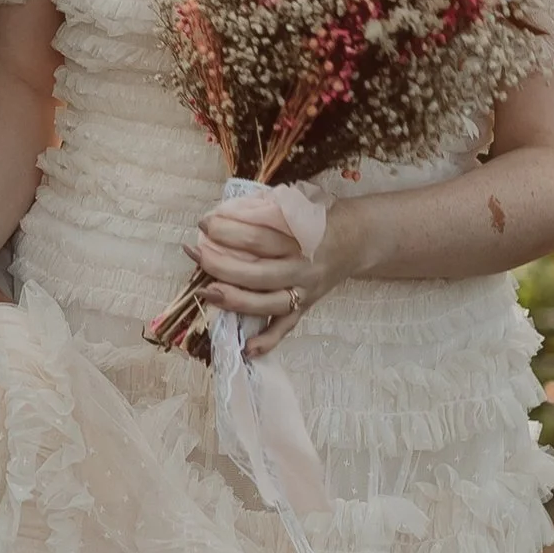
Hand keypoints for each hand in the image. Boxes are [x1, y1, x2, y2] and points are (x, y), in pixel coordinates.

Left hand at [189, 191, 348, 357]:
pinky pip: (285, 328)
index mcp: (300, 238)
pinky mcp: (305, 307)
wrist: (357, 239)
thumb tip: (223, 214)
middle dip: (221, 265)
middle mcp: (303, 268)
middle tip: (196, 253)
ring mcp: (304, 291)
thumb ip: (266, 209)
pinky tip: (245, 348)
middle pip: (257, 272)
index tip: (205, 223)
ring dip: (234, 300)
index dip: (228, 231)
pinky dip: (267, 341)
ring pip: (267, 303)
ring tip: (206, 292)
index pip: (258, 237)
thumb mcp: (299, 204)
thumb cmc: (319, 218)